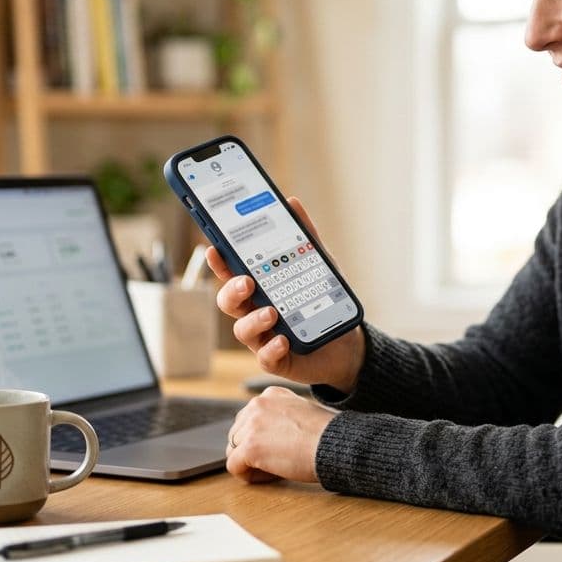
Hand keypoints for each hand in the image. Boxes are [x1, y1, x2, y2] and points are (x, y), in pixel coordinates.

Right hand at [209, 196, 365, 393]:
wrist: (348, 342)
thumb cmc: (323, 301)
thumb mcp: (319, 264)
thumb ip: (305, 236)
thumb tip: (292, 202)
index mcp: (260, 287)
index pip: (232, 272)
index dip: (219, 262)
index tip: (214, 248)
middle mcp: (255, 310)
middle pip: (229, 301)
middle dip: (231, 291)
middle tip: (246, 282)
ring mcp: (264, 336)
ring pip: (243, 330)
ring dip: (253, 320)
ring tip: (272, 313)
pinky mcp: (278, 359)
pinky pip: (266, 357)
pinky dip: (272, 349)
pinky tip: (283, 341)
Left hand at [225, 386, 336, 483]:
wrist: (335, 443)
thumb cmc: (328, 434)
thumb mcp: (302, 411)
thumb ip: (280, 417)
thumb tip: (267, 438)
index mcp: (270, 395)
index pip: (249, 419)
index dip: (262, 438)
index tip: (281, 447)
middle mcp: (257, 405)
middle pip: (238, 434)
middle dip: (252, 450)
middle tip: (277, 461)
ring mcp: (251, 425)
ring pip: (233, 450)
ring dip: (250, 463)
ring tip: (275, 469)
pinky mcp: (250, 447)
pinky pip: (234, 467)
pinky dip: (248, 476)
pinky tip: (270, 476)